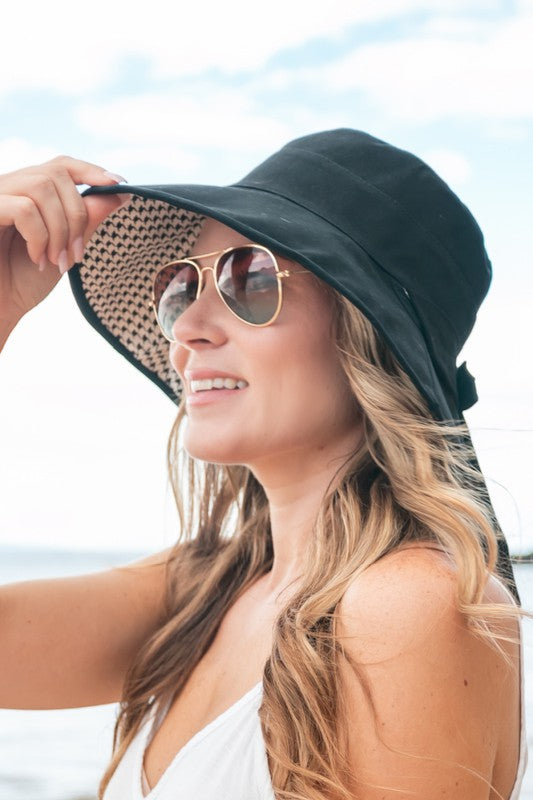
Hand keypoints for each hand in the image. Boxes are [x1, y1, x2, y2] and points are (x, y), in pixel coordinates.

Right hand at [0, 155, 130, 325]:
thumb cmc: (24, 281)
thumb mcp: (65, 248)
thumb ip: (87, 220)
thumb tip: (119, 194)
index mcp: (28, 192)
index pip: (61, 165)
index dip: (90, 170)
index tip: (118, 185)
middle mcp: (9, 187)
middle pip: (56, 174)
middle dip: (76, 214)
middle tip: (76, 253)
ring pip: (41, 188)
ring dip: (59, 228)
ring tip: (56, 259)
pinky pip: (23, 208)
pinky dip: (39, 236)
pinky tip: (37, 259)